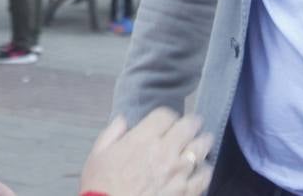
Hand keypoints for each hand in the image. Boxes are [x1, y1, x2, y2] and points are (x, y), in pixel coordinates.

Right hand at [79, 109, 212, 195]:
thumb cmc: (101, 186)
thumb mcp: (98, 154)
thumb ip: (112, 133)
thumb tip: (122, 121)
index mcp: (143, 139)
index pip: (166, 115)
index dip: (169, 115)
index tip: (170, 119)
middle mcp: (164, 151)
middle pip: (188, 127)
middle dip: (193, 123)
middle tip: (196, 123)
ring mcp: (177, 172)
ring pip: (200, 149)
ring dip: (202, 143)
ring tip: (204, 141)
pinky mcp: (184, 192)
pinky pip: (203, 177)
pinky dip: (205, 171)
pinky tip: (203, 169)